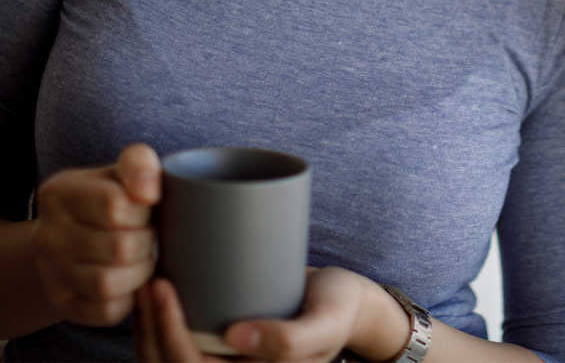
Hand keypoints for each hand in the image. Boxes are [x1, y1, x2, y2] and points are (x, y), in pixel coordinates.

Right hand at [29, 143, 160, 326]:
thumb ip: (138, 163)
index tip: (148, 207)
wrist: (77, 232)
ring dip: (141, 271)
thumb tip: (148, 192)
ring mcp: (51, 273)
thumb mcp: (121, 171)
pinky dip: (129, 298)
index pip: (115, 206)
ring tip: (144, 256)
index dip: (144, 210)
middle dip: (147, 241)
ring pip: (109, 284)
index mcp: (59, 193)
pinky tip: (132, 279)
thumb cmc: (112, 196)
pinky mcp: (64, 304)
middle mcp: (47, 236)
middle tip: (150, 235)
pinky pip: (106, 312)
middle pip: (118, 248)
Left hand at [134, 268, 371, 362]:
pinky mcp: (222, 351)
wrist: (349, 302)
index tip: (161, 286)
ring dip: (147, 329)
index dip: (167, 333)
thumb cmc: (339, 308)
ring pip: (166, 361)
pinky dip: (158, 328)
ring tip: (146, 284)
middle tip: (148, 278)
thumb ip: (290, 342)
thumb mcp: (326, 323)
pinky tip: (154, 298)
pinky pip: (178, 349)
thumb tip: (235, 338)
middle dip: (150, 327)